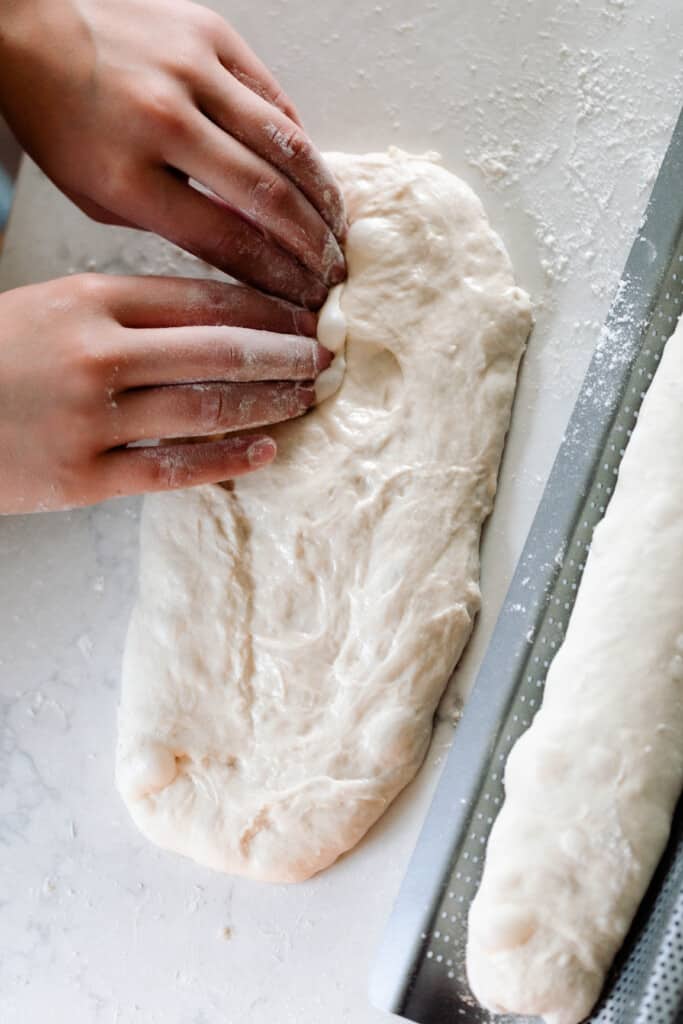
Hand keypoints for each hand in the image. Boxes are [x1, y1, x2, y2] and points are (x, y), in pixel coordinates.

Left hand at [0, 0, 345, 307]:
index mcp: (128, 175)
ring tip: (339, 231)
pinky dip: (301, 143)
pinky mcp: (212, 34)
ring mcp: (192, 70)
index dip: (277, 278)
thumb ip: (173, 226)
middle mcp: (165, 120)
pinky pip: (275, 98)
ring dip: (324, 197)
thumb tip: (251, 253)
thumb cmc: (63, 121)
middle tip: (333, 275)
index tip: (303, 301)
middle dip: (313, 247)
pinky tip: (313, 177)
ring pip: (287, 144)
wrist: (31, 28)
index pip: (227, 241)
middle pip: (268, 197)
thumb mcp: (102, 197)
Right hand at [0, 274, 330, 513]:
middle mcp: (98, 355)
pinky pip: (174, 468)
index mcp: (90, 301)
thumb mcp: (55, 306)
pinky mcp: (85, 478)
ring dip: (269, 402)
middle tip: (327, 354)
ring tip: (307, 397)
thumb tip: (215, 315)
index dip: (266, 306)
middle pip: (218, 349)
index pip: (202, 297)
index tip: (306, 311)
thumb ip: (128, 307)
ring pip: (206, 408)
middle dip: (284, 351)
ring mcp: (92, 420)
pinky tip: (266, 452)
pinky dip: (227, 460)